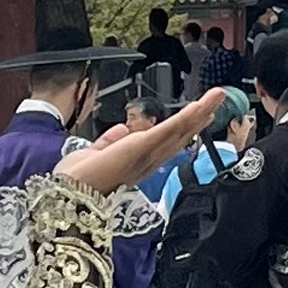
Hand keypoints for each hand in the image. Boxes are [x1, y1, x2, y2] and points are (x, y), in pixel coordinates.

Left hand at [54, 90, 232, 194]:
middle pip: (180, 135)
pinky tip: (200, 106)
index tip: (198, 116)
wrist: (69, 192)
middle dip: (200, 117)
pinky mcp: (143, 147)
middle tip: (217, 100)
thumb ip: (109, 141)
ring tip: (217, 95)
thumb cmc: (76, 180)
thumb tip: (122, 129)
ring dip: (200, 111)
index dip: (184, 128)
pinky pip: (169, 129)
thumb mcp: (95, 153)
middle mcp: (148, 160)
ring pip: (180, 130)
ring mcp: (147, 154)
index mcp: (137, 161)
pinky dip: (186, 117)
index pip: (166, 141)